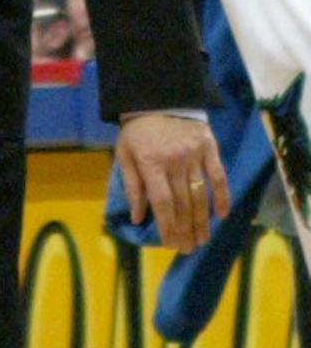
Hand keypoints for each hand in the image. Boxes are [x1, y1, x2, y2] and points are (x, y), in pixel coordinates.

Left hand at [115, 112, 228, 251]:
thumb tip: (137, 218)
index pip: (162, 202)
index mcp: (150, 163)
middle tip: (188, 249)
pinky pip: (219, 177)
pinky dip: (222, 197)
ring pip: (201, 195)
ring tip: (202, 240)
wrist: (158, 98)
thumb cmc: (138, 131)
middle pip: (183, 203)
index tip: (170, 245)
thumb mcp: (125, 154)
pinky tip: (222, 215)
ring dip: (203, 221)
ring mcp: (194, 155)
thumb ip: (132, 186)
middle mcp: (174, 161)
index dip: (167, 226)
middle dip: (185, 230)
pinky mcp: (210, 148)